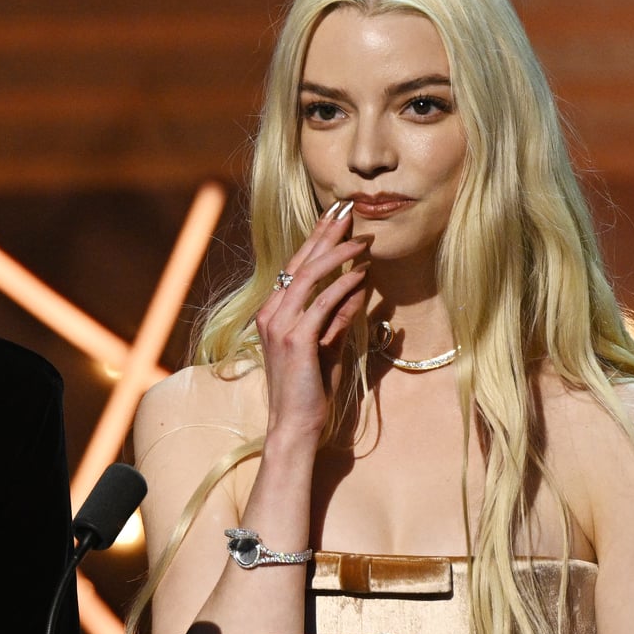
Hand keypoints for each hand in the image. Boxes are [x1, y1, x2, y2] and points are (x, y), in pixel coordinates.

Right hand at [255, 200, 367, 440]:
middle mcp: (271, 313)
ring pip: (309, 277)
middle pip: (300, 262)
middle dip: (325, 233)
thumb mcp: (328, 345)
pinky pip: (322, 303)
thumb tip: (357, 288)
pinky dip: (343, 285)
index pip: (296, 267)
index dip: (317, 239)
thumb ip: (339, 316)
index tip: (336, 217)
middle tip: (346, 208)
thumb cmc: (311, 390)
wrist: (296, 425)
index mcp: (274, 313)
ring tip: (361, 239)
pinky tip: (362, 274)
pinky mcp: (296, 340)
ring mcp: (280, 326)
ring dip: (338, 254)